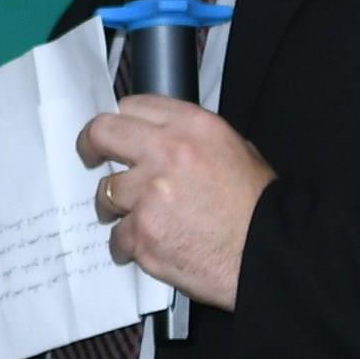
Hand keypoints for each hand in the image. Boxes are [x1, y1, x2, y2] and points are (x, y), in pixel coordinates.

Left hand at [74, 96, 269, 308]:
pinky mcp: (143, 235)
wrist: (268, 253)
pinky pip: (118, 237)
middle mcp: (165, 154)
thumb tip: (158, 139)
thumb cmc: (257, 205)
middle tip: (90, 157)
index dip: (120, 121)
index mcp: (190, 126)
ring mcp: (149, 196)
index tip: (114, 133)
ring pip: (106, 194)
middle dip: (91, 146)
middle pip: (102, 135)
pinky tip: (149, 246)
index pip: (132, 106)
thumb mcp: (234, 148)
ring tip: (136, 218)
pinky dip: (129, 244)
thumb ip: (190, 137)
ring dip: (116, 207)